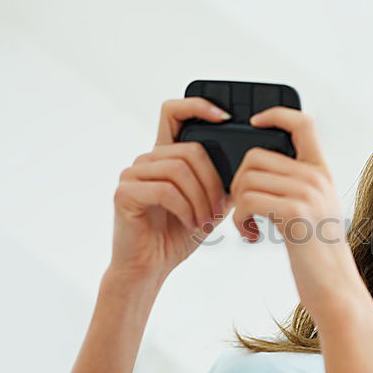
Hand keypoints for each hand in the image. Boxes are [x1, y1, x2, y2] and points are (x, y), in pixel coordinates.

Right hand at [109, 97, 231, 281]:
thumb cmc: (176, 236)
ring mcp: (132, 175)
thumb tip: (247, 168)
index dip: (197, 105)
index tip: (224, 116)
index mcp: (165, 157)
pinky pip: (165, 190)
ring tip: (205, 220)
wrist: (149, 267)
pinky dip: (185, 208)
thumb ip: (221, 184)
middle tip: (219, 210)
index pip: (174, 112)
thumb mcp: (208, 206)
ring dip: (201, 198)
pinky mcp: (125, 193)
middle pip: (189, 150)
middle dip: (212, 181)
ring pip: (179, 168)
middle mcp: (146, 160)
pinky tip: (191, 223)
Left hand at [229, 106, 365, 322]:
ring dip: (237, 205)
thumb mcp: (314, 211)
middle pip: (257, 155)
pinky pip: (248, 201)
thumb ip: (296, 186)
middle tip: (244, 208)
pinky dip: (239, 220)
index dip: (276, 114)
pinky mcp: (295, 213)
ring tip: (247, 225)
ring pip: (248, 178)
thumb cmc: (316, 254)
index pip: (302, 123)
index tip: (254, 122)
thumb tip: (259, 169)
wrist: (334, 287)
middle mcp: (317, 177)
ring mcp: (308, 193)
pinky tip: (250, 236)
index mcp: (322, 172)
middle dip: (239, 182)